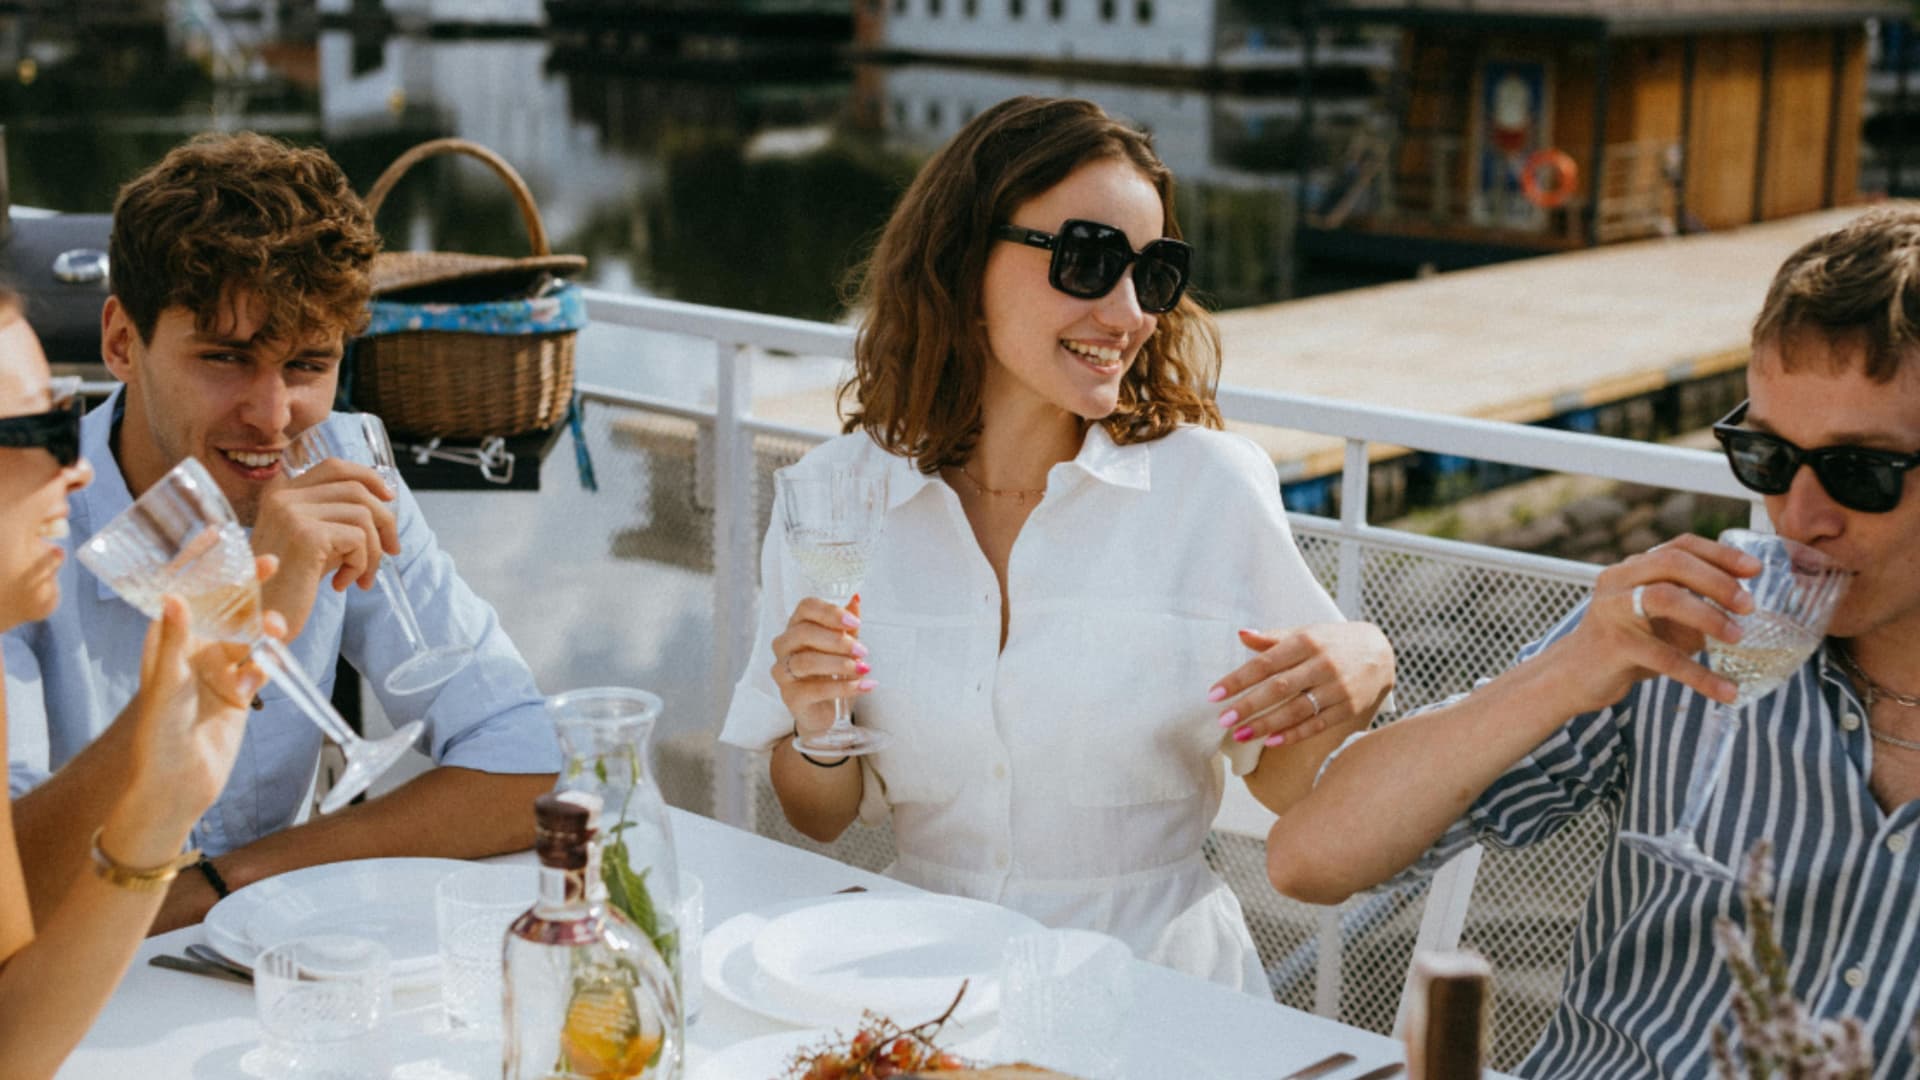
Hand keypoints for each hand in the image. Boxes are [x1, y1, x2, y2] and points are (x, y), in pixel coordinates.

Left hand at [122, 556, 286, 836]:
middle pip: (224, 608)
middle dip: (247, 586)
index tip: (219, 535)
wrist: (178, 787)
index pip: (185, 593)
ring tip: (277, 630)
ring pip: (247, 635)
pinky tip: (261, 673)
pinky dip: (264, 665)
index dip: (201, 564)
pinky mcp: (238, 694)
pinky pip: (258, 667)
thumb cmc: (157, 738)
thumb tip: (175, 596)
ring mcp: (217, 672)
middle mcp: (192, 652)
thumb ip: (174, 641)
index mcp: (166, 643)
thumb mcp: (165, 685)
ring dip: (263, 628)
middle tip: (271, 563)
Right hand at [251, 458, 397, 635]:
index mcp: (281, 493)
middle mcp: (283, 497)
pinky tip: (342, 584)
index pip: (334, 467)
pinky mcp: (306, 536)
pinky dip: (361, 565)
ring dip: (373, 551)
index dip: (368, 477)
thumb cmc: (290, 585)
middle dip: (384, 521)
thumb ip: (338, 517)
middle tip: (391, 551)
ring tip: (361, 577)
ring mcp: (292, 513)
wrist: (261, 619)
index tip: (388, 499)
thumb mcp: (314, 541)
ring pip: (363, 516)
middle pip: (356, 490)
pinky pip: (359, 539)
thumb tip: (384, 502)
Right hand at [769, 594, 874, 740]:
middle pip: (804, 633)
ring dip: (840, 664)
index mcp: (797, 626)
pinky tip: (862, 686)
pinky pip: (815, 689)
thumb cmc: (831, 672)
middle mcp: (784, 646)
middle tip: (863, 651)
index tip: (853, 622)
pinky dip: (842, 687)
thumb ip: (847, 625)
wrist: (826, 711)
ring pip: (806, 662)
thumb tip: (855, 598)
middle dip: (837, 641)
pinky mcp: (790, 696)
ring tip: (863, 668)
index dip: (830, 612)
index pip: (806, 608)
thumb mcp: (844, 646)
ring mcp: (783, 671)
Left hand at [1208, 622, 1394, 747]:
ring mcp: (1338, 688)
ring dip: (1267, 724)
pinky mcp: (1348, 708)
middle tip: (1223, 719)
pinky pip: (1317, 724)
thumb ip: (1274, 637)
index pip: (1266, 663)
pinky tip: (1272, 741)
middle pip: (1279, 688)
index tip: (1214, 694)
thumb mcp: (1306, 632)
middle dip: (1249, 705)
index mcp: (1307, 642)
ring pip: (1297, 709)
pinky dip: (1294, 734)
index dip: (1239, 679)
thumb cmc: (1334, 642)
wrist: (1382, 653)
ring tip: (1241, 734)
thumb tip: (1242, 634)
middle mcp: (1323, 665)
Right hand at [1540, 533, 1758, 712]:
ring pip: (1664, 597)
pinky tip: (1726, 691)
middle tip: (1749, 606)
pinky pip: (1663, 656)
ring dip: (1708, 616)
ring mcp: (1612, 610)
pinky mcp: (1613, 645)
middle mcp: (1618, 580)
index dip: (1719, 554)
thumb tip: (1746, 610)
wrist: (1573, 676)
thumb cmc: (1624, 645)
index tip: (1755, 569)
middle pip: (1671, 563)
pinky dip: (1699, 675)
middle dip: (1717, 581)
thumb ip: (1693, 607)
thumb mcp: (1659, 619)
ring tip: (1738, 637)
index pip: (1679, 546)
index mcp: (1632, 569)